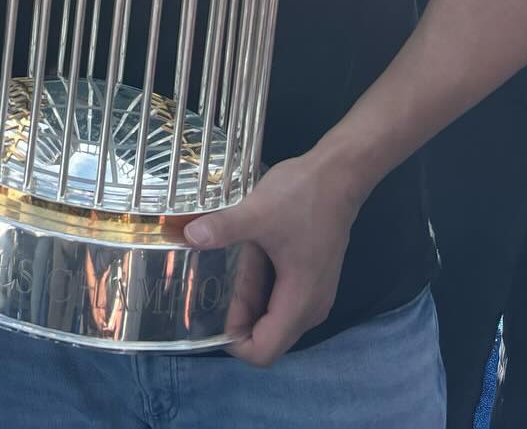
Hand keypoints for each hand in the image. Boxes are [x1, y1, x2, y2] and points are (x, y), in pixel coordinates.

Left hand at [183, 150, 363, 365]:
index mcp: (300, 303)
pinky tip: (238, 263)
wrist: (338, 175)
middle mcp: (311, 307)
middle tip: (205, 292)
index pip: (264, 352)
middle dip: (235, 322)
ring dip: (246, 304)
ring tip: (216, 275)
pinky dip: (259, 289)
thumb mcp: (257, 212)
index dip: (233, 343)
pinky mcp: (311, 276)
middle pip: (267, 337)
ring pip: (273, 316)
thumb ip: (223, 229)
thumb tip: (189, 237)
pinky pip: (280, 297)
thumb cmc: (302, 197)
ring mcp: (314, 292)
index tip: (205, 317)